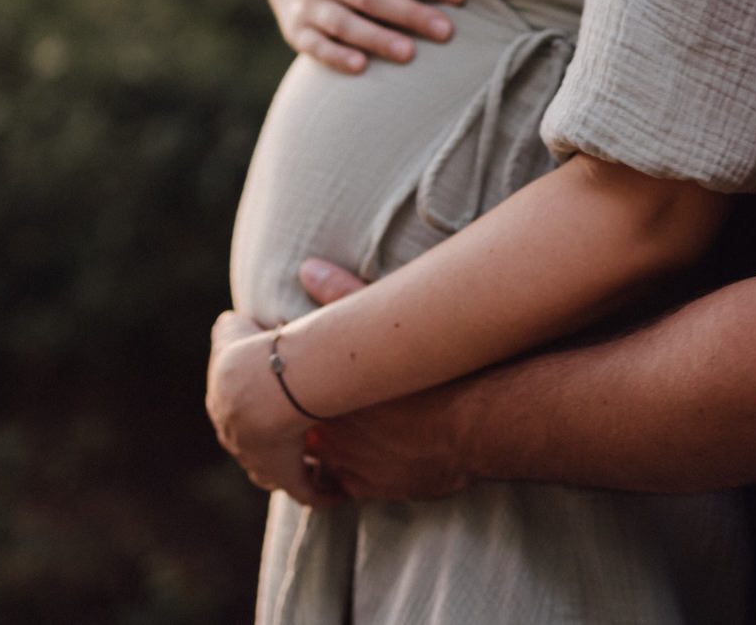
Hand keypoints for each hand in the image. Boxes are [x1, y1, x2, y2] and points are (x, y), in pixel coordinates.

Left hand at [206, 312, 336, 505]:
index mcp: (225, 407)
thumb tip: (235, 316)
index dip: (254, 413)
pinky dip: (323, 493)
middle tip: (294, 434)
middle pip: (252, 447)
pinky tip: (338, 492)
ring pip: (274, 470)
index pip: (237, 417)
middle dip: (269, 442)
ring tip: (316, 461)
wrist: (261, 387)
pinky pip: (306, 491)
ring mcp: (260, 463)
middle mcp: (238, 440)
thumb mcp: (232, 331)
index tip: (271, 408)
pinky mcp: (286, 476)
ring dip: (294, 466)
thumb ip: (230, 325)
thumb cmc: (250, 354)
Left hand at [294, 258, 475, 502]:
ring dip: (318, 447)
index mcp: (319, 393)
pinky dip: (344, 473)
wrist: (474, 423)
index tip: (295, 376)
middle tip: (311, 404)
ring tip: (332, 431)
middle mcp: (324, 431)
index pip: (281, 391)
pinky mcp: (367, 488)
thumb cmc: (431, 372)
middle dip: (295, 418)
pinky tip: (356, 458)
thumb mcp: (380, 325)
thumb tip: (308, 268)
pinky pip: (340, 486)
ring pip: (312, 461)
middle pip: (291, 428)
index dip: (287, 383)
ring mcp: (344, 464)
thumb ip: (341, 297)